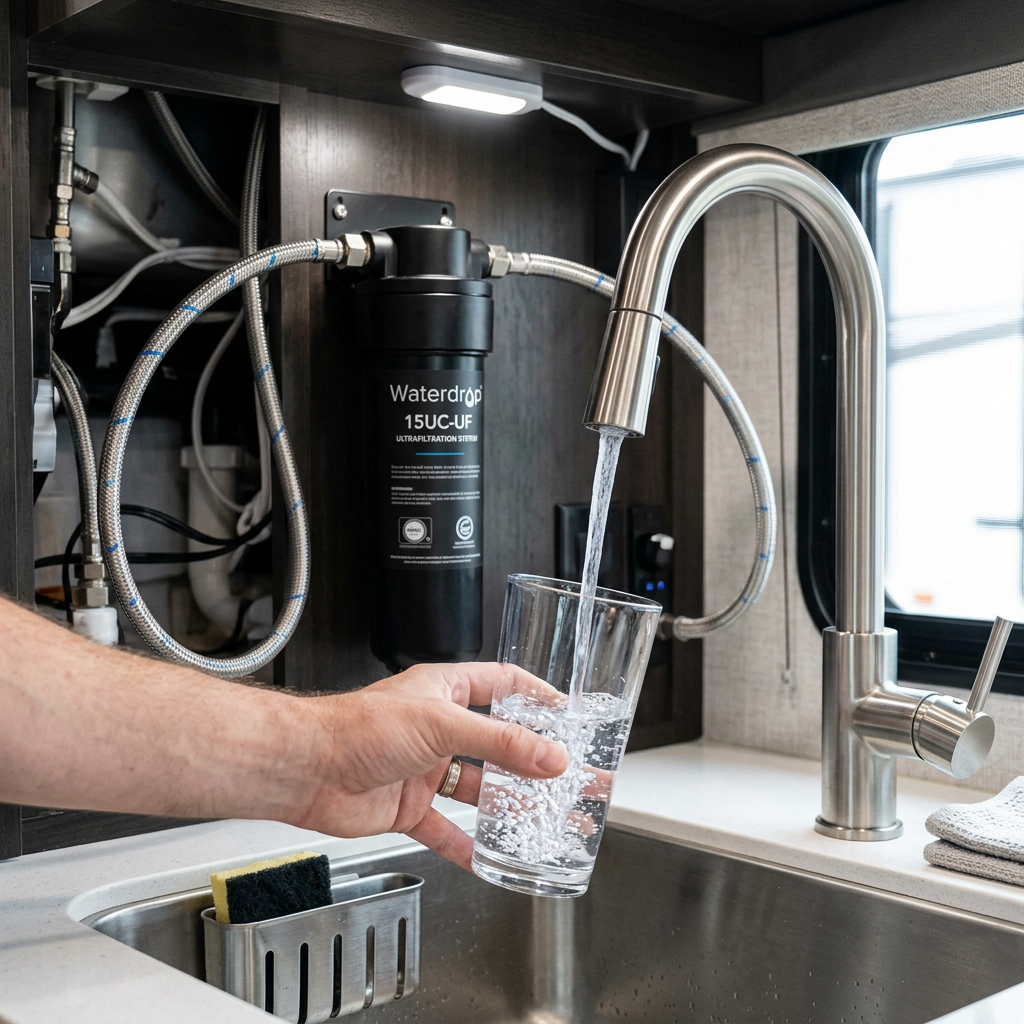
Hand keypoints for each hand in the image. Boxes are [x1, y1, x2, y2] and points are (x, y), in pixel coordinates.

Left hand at [293, 662, 569, 869]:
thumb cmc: (357, 727)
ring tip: (546, 820)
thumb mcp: (441, 724)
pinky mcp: (408, 805)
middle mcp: (437, 727)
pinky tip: (488, 858)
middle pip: (498, 742)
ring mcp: (425, 768)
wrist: (307, 768)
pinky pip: (445, 828)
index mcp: (444, 690)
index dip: (536, 695)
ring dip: (510, 805)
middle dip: (535, 761)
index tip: (568, 714)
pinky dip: (465, 844)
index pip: (502, 684)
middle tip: (571, 776)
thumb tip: (550, 755)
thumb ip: (500, 741)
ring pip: (477, 788)